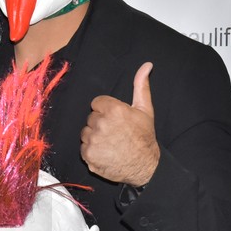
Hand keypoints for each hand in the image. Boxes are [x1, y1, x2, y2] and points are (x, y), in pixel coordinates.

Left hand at [80, 62, 158, 186]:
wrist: (144, 166)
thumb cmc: (144, 137)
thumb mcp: (145, 109)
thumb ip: (141, 86)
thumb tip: (146, 65)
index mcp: (114, 110)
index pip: (97, 103)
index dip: (106, 111)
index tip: (115, 119)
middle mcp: (101, 123)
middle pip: (91, 118)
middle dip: (100, 124)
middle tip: (115, 133)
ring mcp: (93, 140)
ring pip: (86, 133)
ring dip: (95, 137)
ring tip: (110, 143)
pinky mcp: (88, 155)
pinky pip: (83, 148)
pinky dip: (92, 151)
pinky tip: (105, 153)